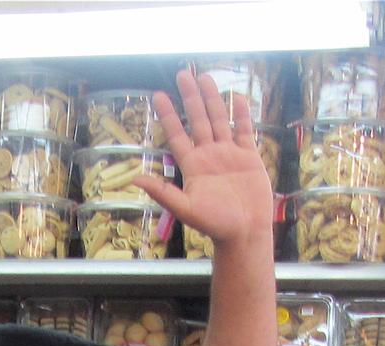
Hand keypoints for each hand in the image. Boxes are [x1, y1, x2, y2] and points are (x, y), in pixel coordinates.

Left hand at [136, 71, 272, 249]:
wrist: (245, 233)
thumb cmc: (215, 225)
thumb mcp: (185, 209)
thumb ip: (163, 192)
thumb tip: (136, 179)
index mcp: (192, 165)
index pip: (177, 134)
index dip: (168, 115)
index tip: (158, 95)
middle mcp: (209, 156)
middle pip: (197, 119)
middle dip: (190, 97)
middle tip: (183, 74)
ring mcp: (229, 154)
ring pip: (219, 120)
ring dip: (212, 99)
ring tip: (205, 78)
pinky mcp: (249, 157)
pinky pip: (244, 131)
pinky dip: (241, 114)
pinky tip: (236, 97)